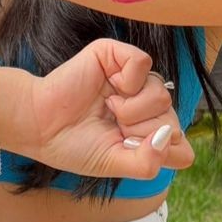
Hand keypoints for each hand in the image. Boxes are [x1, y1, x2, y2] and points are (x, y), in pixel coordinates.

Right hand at [24, 38, 194, 181]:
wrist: (39, 125)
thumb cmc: (73, 145)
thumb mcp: (115, 164)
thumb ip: (148, 162)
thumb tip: (168, 135)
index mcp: (146, 131)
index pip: (182, 145)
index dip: (160, 151)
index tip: (129, 150)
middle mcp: (144, 105)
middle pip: (172, 120)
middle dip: (140, 131)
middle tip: (113, 129)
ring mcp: (132, 80)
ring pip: (161, 94)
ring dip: (132, 110)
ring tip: (108, 109)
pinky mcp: (116, 57)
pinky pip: (143, 63)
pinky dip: (129, 80)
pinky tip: (111, 88)